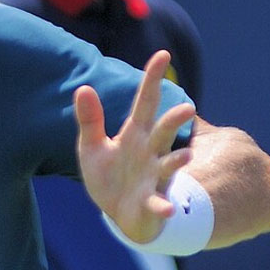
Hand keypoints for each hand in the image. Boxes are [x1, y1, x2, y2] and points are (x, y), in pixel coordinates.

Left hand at [74, 50, 196, 242]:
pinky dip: (163, 206)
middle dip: (174, 122)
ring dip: (177, 161)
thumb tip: (83, 87)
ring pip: (168, 166)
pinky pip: (159, 204)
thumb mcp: (93, 147)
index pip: (145, 102)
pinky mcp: (151, 202)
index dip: (151, 79)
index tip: (162, 55)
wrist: (118, 214)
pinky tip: (167, 209)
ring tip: (185, 156)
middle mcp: (149, 153)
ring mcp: (153, 178)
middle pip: (162, 133)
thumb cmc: (110, 176)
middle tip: (187, 108)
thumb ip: (90, 120)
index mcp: (134, 135)